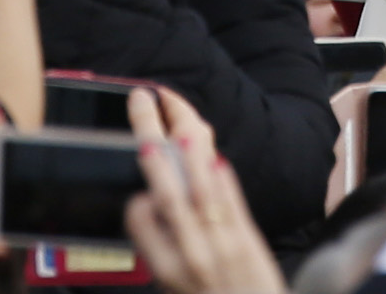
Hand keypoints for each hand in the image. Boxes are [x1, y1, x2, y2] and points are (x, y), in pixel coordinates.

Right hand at [126, 88, 285, 293]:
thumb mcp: (175, 287)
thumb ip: (166, 249)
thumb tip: (155, 203)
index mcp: (165, 269)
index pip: (140, 222)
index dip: (136, 198)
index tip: (138, 176)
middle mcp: (190, 256)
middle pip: (167, 196)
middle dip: (153, 147)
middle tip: (144, 108)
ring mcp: (221, 247)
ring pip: (201, 194)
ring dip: (191, 157)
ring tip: (180, 127)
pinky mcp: (249, 242)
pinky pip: (232, 205)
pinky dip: (223, 180)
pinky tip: (216, 157)